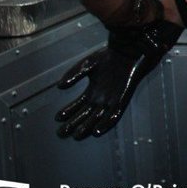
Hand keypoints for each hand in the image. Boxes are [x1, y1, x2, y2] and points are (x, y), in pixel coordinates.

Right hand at [55, 21, 181, 139]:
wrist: (129, 52)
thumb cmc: (109, 57)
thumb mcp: (87, 65)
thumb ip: (73, 75)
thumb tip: (59, 87)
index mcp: (92, 91)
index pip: (77, 106)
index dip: (68, 112)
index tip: (57, 118)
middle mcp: (101, 98)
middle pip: (85, 115)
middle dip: (73, 125)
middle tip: (61, 133)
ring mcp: (112, 100)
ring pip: (98, 118)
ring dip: (87, 128)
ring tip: (76, 136)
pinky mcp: (122, 100)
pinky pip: (114, 115)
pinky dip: (106, 124)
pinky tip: (97, 131)